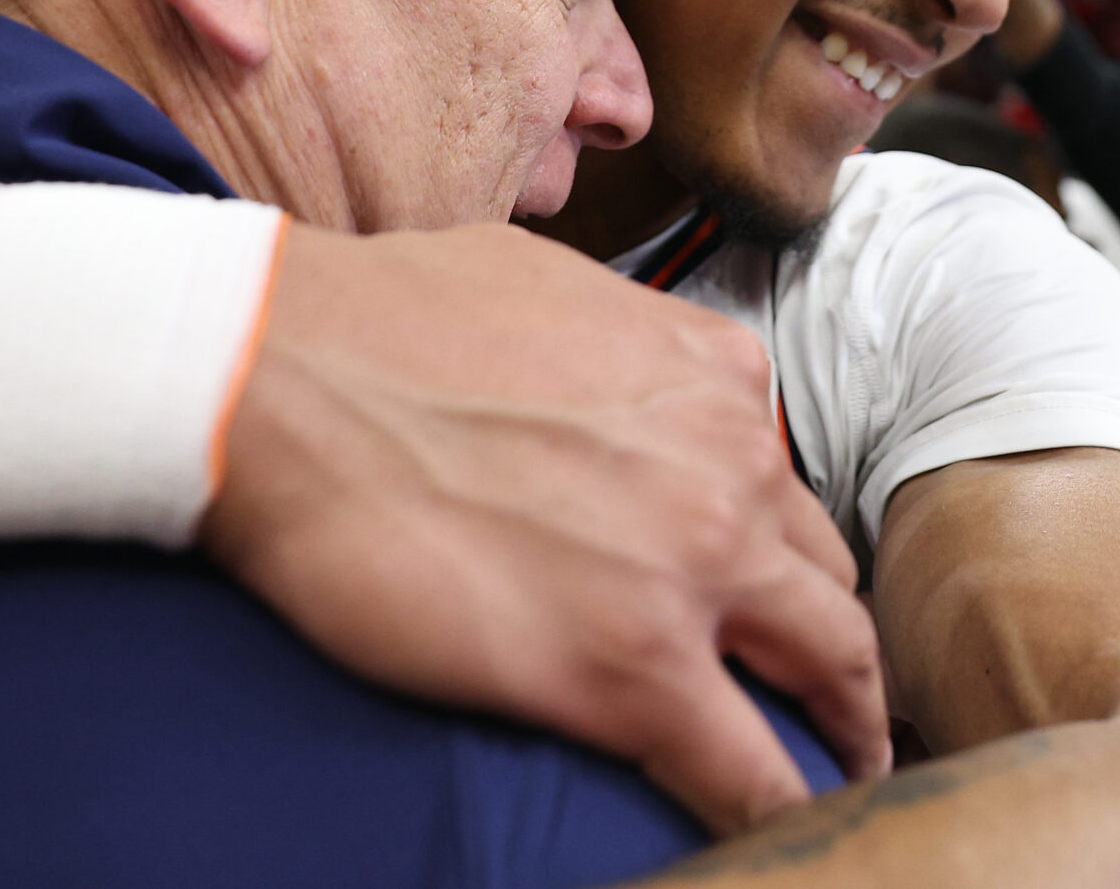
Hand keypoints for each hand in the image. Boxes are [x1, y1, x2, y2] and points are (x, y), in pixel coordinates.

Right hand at [203, 221, 890, 835]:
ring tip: (832, 774)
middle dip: (830, 648)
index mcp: (715, 373)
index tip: (765, 598)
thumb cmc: (377, 320)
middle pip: (826, 581)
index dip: (776, 552)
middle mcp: (733, 461)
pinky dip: (774, 811)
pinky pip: (747, 774)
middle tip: (825, 705)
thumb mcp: (549, 287)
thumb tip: (615, 386)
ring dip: (839, 730)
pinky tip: (778, 838)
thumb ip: (624, 348)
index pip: (782, 483)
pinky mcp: (634, 670)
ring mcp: (695, 568)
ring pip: (829, 669)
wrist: (280, 376)